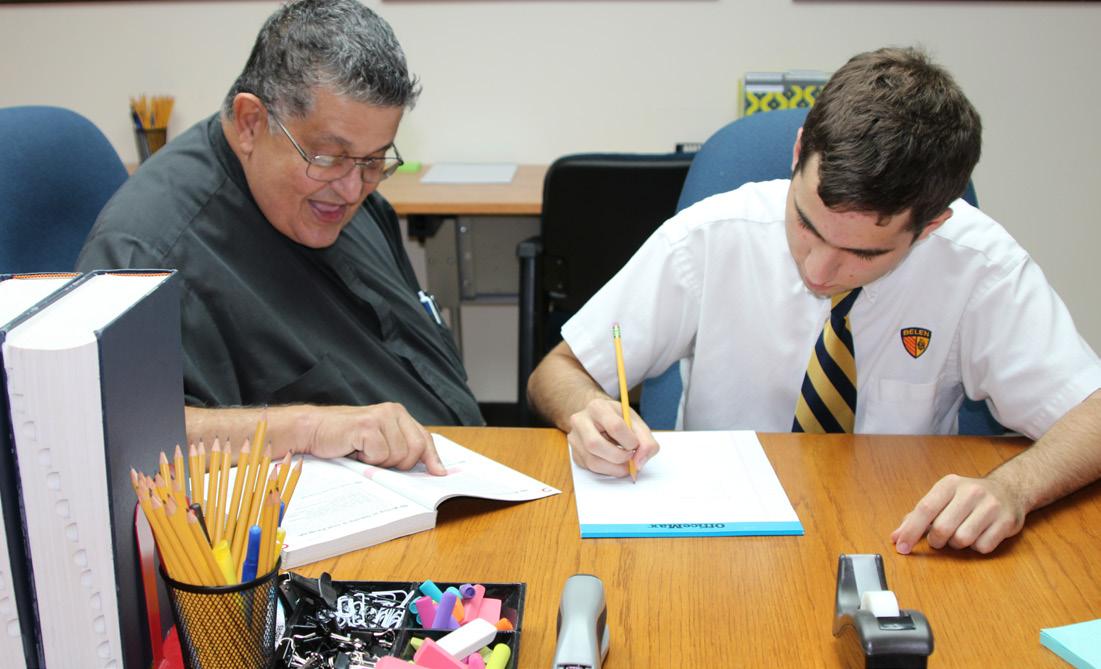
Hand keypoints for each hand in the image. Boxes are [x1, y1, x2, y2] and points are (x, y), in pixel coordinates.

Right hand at [298, 403, 445, 474]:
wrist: (312, 430)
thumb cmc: (343, 438)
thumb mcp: (377, 441)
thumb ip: (401, 448)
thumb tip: (429, 468)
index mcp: (398, 414)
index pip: (424, 438)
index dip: (432, 458)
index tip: (438, 473)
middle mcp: (393, 412)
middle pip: (416, 450)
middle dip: (399, 464)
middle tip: (376, 459)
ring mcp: (381, 417)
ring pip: (399, 455)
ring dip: (379, 462)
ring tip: (363, 452)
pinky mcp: (368, 426)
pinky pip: (380, 455)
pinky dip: (367, 460)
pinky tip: (355, 450)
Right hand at [565, 397, 659, 476]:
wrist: (600, 420)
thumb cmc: (619, 421)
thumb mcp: (636, 424)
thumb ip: (646, 442)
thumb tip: (639, 463)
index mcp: (598, 407)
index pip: (614, 426)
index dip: (629, 441)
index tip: (636, 446)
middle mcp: (580, 420)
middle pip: (595, 444)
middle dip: (619, 457)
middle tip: (630, 457)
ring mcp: (574, 438)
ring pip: (592, 461)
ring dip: (614, 468)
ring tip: (625, 463)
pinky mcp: (575, 453)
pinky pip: (590, 468)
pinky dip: (607, 470)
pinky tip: (614, 462)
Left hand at [891, 474, 1026, 554]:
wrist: (1008, 490)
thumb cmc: (966, 499)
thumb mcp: (942, 498)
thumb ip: (918, 517)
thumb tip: (896, 538)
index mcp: (949, 484)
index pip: (925, 509)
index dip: (911, 531)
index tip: (901, 547)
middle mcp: (971, 492)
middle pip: (942, 528)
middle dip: (936, 540)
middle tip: (939, 540)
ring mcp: (991, 506)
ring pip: (962, 539)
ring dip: (957, 544)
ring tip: (961, 534)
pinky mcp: (1007, 521)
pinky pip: (983, 547)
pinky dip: (976, 547)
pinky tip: (980, 535)